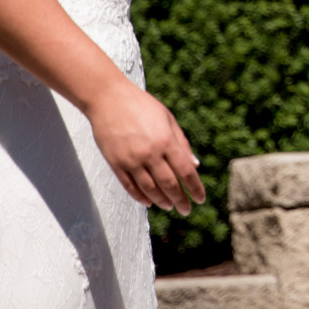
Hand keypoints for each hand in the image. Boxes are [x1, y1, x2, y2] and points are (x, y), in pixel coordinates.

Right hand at [85, 78, 205, 214]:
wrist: (109, 99)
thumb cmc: (142, 106)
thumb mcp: (168, 119)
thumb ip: (182, 143)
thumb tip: (195, 165)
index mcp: (166, 141)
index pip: (186, 172)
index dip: (195, 188)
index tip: (200, 199)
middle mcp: (150, 153)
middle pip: (169, 185)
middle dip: (180, 200)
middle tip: (186, 209)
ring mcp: (131, 160)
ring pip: (150, 189)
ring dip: (162, 201)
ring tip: (169, 206)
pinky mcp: (116, 164)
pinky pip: (130, 187)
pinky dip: (141, 197)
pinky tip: (149, 202)